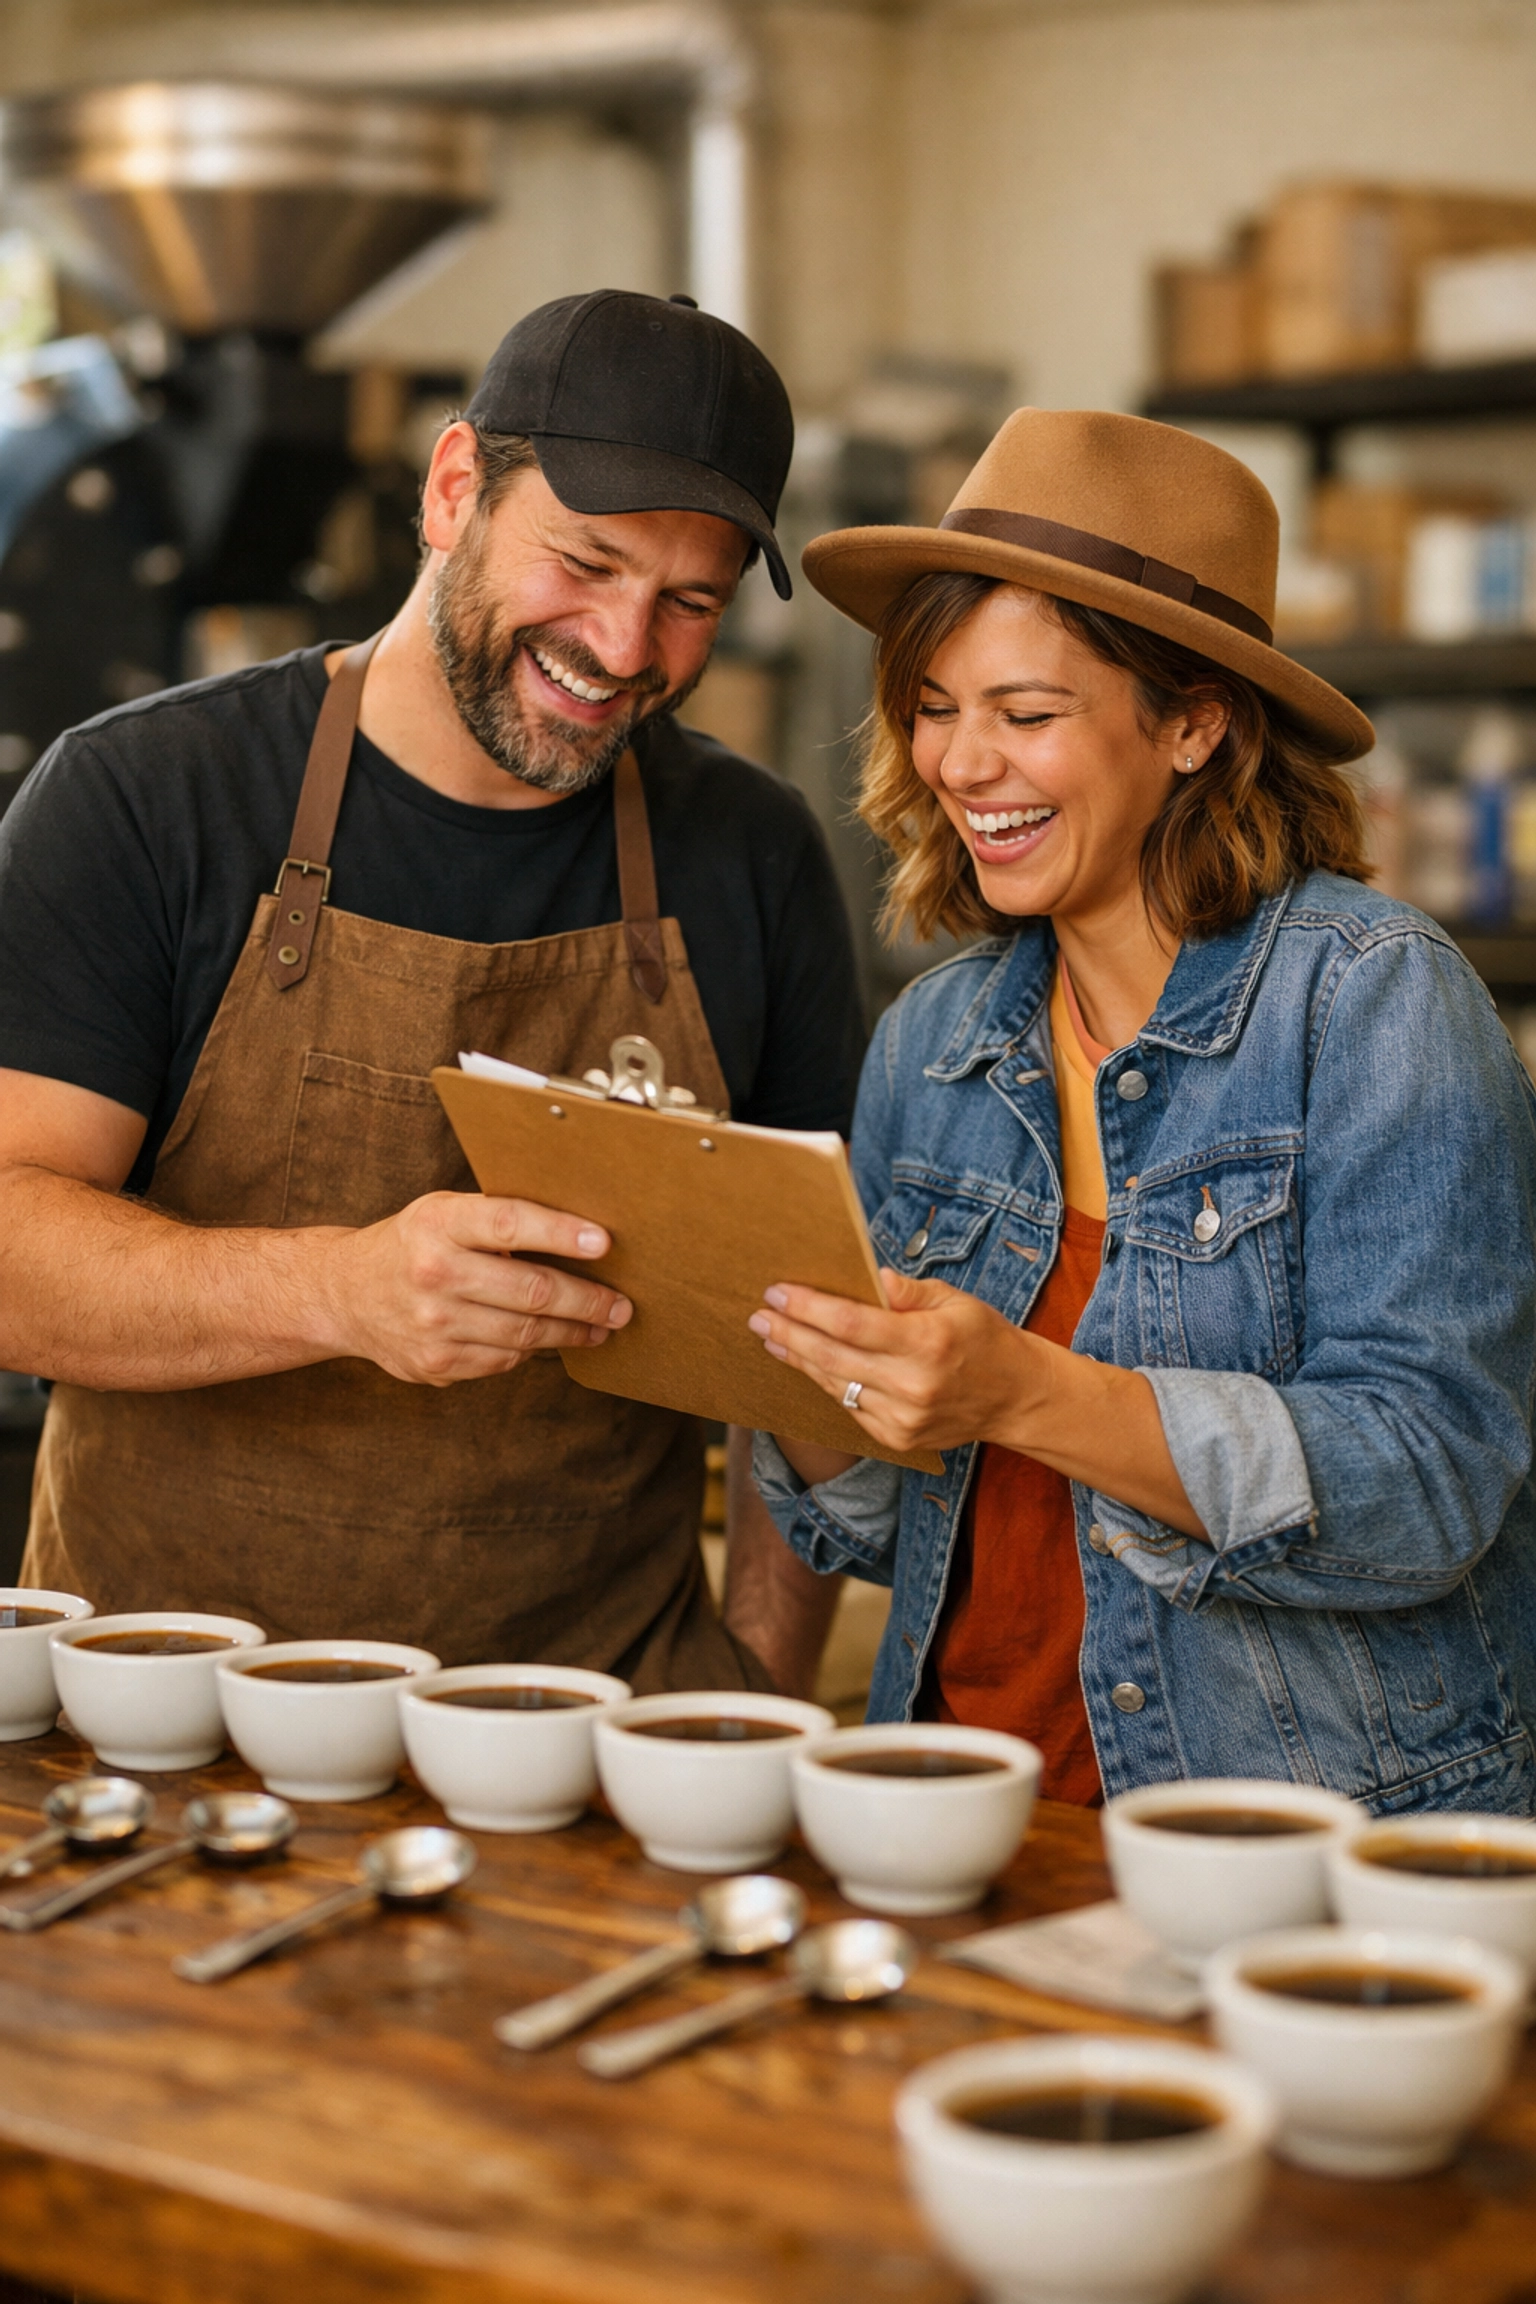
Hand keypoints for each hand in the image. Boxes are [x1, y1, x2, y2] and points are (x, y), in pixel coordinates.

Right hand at [320, 1192, 630, 1385]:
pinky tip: (548, 1340)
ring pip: (525, 1334)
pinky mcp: (435, 1364)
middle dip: (588, 1301)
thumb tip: (581, 1233)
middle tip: (622, 1306)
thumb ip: (497, 1220)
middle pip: (530, 1292)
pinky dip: (532, 1349)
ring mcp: (433, 1325)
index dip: (561, 1233)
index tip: (604, 1243)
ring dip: (573, 1333)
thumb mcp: (443, 1213)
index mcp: (437, 1223)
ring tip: (601, 1327)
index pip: (509, 1224)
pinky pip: (504, 1360)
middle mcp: (433, 1273)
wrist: (344, 1295)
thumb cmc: (412, 1244)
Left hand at [748, 1268, 1044, 1457]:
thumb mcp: (955, 1300)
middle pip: (832, 1357)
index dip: (808, 1308)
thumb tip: (870, 1278)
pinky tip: (809, 1363)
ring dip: (799, 1359)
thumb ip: (909, 1292)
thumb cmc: (985, 1339)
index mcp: (927, 1342)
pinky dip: (827, 1382)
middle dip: (788, 1334)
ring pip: (835, 1385)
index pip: (851, 1324)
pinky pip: (849, 1406)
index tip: (778, 1292)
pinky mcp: (897, 1437)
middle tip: (759, 1316)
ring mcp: (903, 1417)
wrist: (1016, 1398)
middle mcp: (912, 1384)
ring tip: (772, 1337)